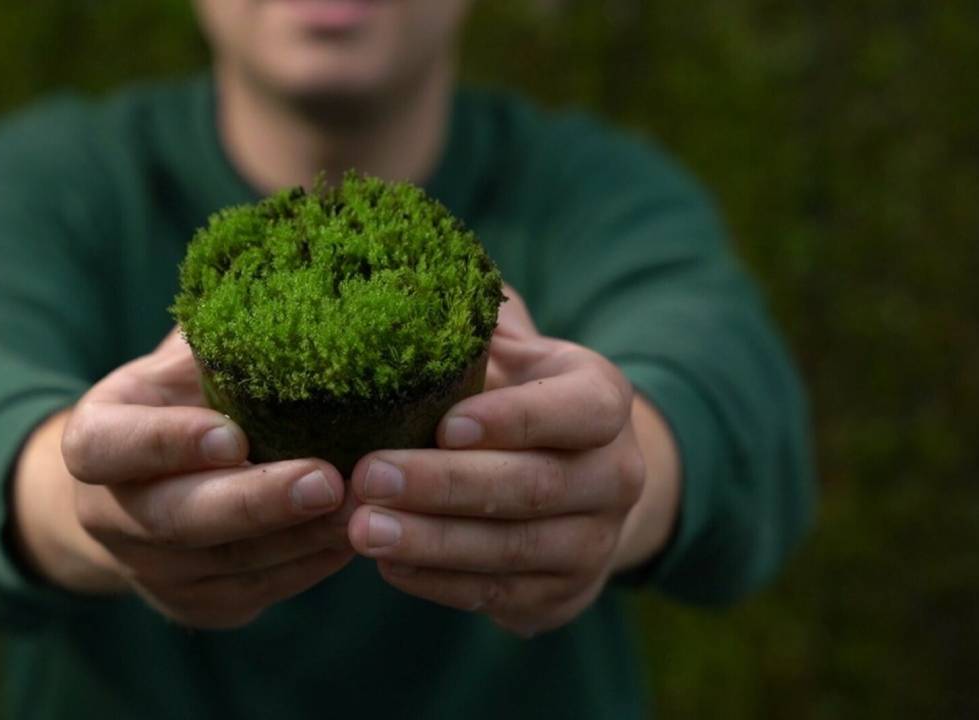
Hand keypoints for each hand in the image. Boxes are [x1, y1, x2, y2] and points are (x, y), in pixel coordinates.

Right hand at [12, 328, 356, 628]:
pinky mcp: (201, 605)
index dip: (166, 444)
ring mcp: (153, 572)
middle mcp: (111, 516)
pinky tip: (358, 529)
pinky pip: (264, 590)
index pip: (110, 449)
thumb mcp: (183, 360)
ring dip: (302, 537)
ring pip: (231, 564)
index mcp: (95, 442)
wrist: (147, 488)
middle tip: (326, 479)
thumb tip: (295, 271)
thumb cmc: (182, 401)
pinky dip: (313, 563)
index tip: (231, 433)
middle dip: (255, 503)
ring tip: (366, 503)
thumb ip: (221, 334)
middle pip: (177, 520)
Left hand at [346, 286, 678, 636]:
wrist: (573, 482)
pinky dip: (439, 581)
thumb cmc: (514, 396)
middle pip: (533, 485)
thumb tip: (405, 279)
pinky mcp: (563, 596)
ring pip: (514, 548)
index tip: (444, 423)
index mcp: (603, 400)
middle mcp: (616, 474)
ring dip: (432, 541)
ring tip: (362, 529)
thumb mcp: (508, 350)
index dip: (513, 419)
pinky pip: (499, 595)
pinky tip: (388, 562)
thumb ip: (469, 322)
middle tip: (368, 477)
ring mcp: (596, 542)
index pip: (574, 409)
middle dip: (444, 484)